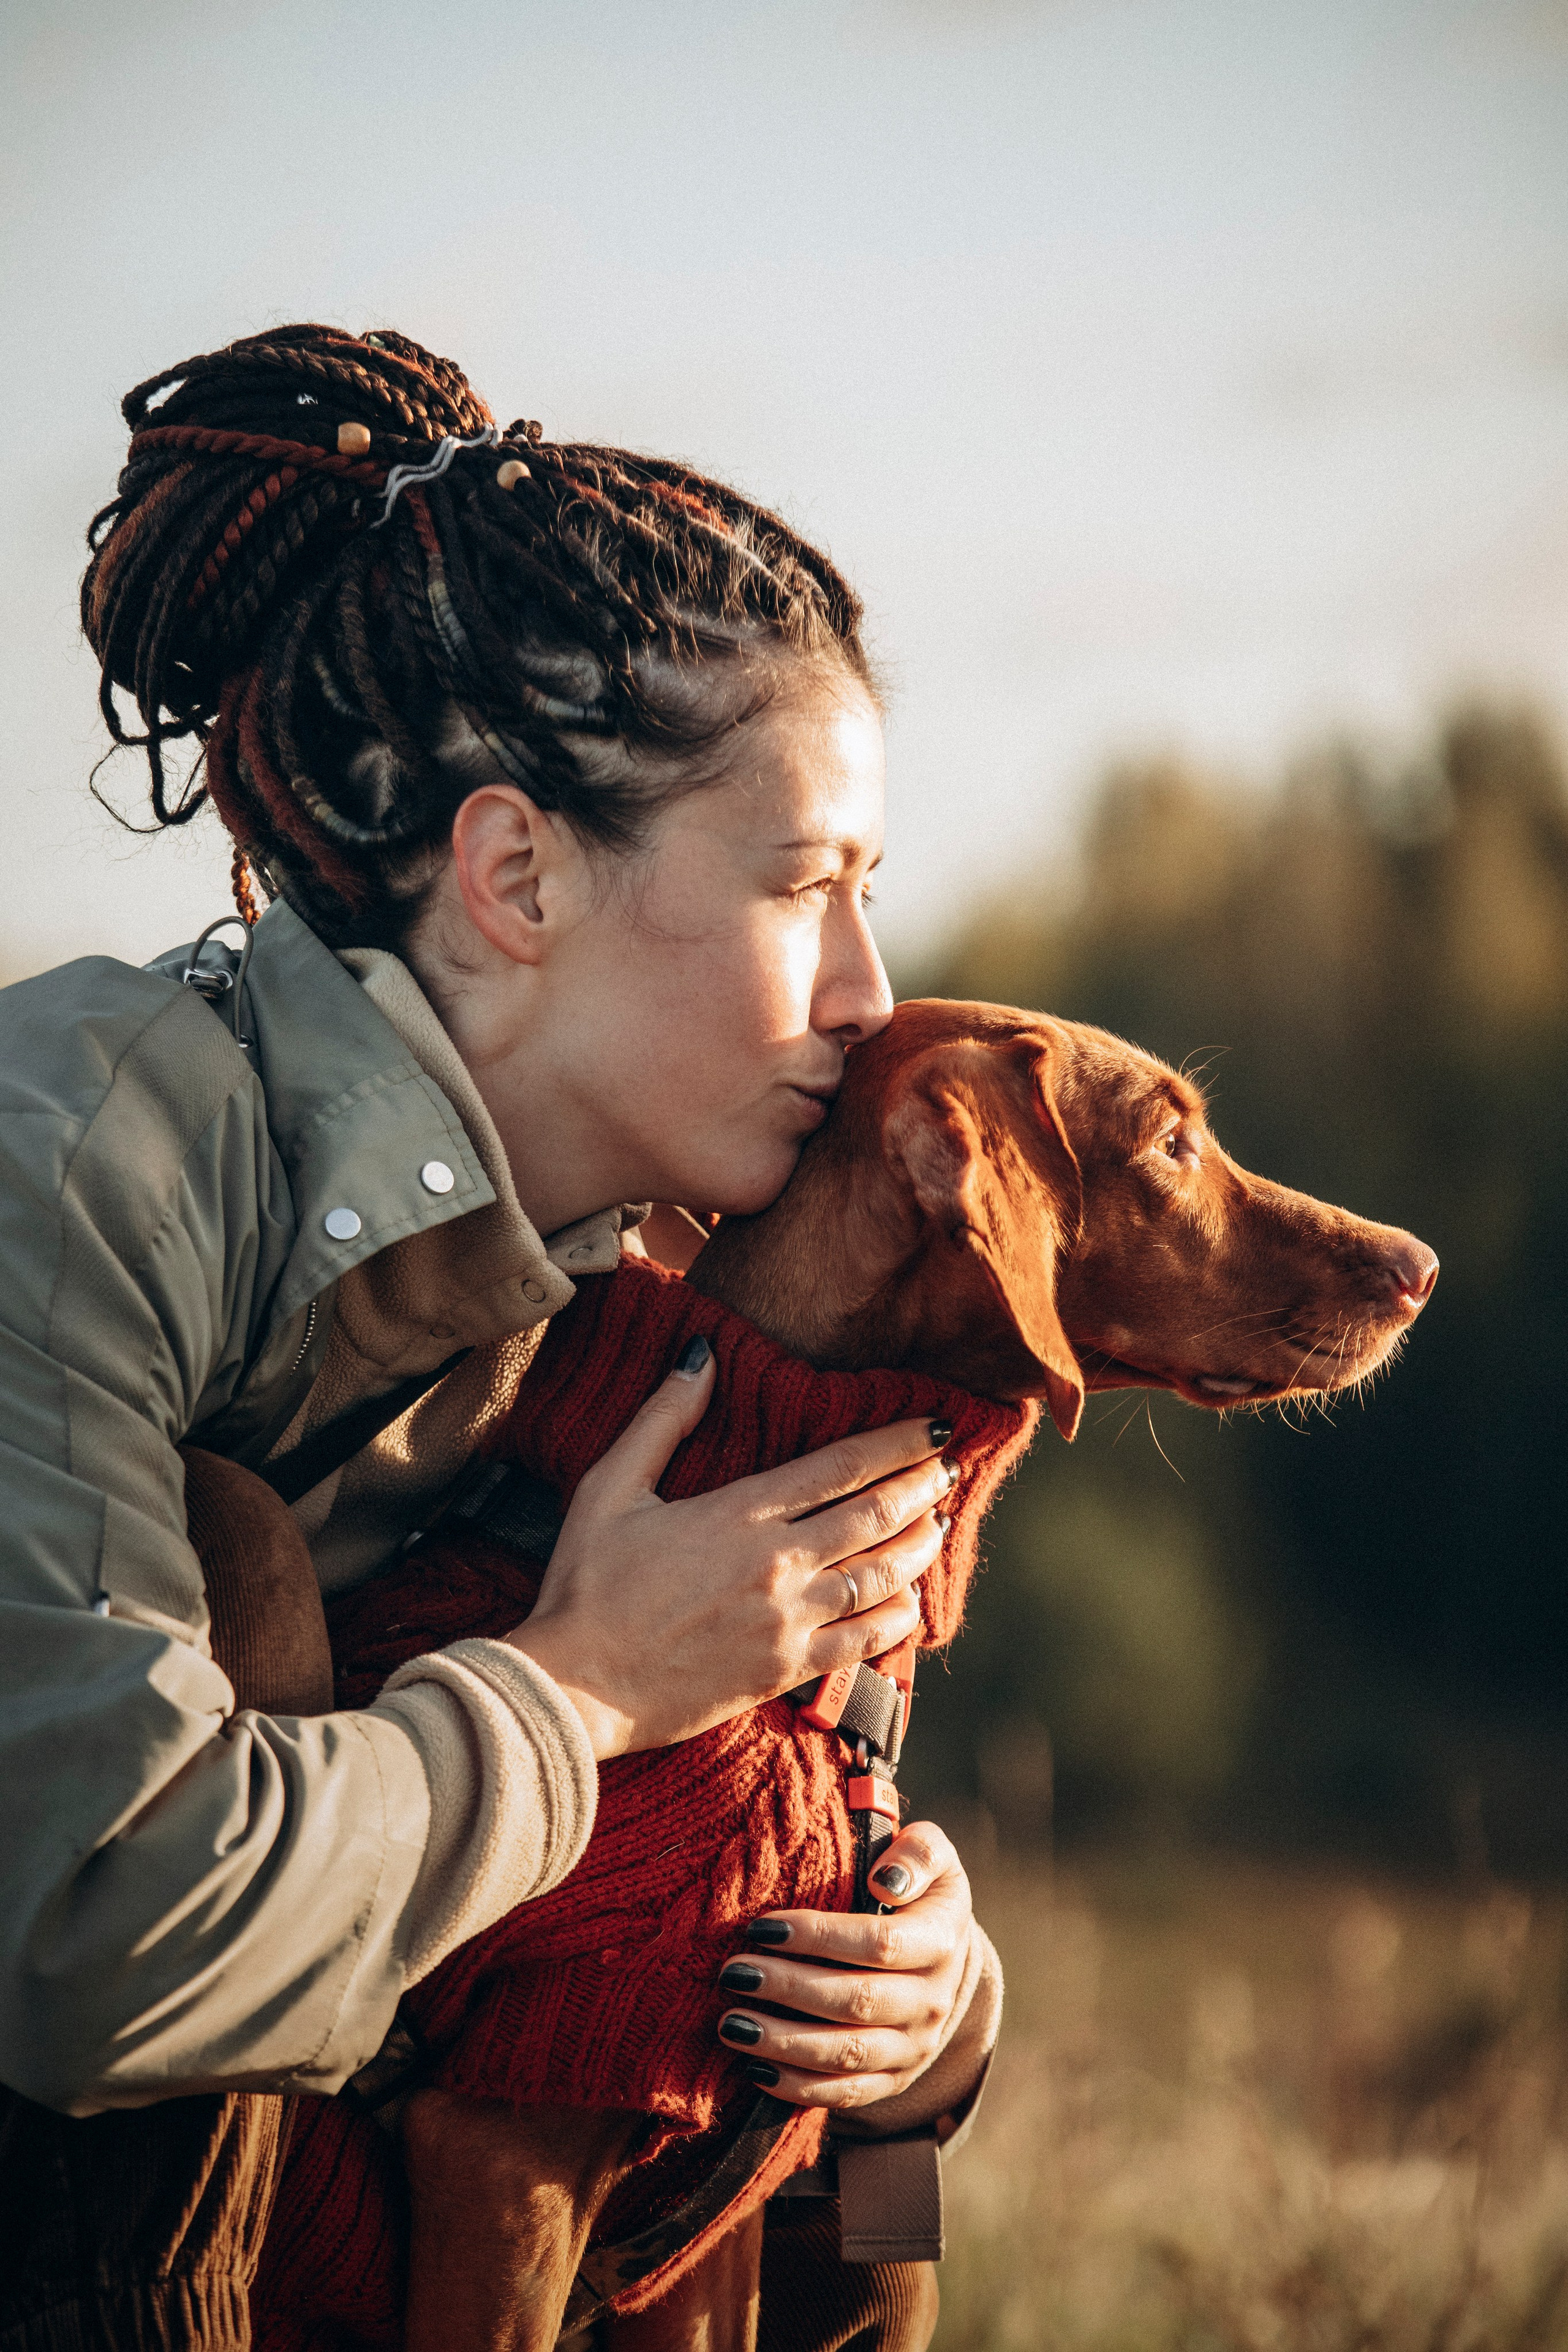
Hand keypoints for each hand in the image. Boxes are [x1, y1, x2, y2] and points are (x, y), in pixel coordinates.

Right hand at [506, 1339, 953, 1758]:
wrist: (573, 1687)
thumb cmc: (584, 1583)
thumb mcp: (610, 1486)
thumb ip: (662, 1419)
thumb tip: (703, 1356)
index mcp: (739, 1513)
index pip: (842, 1466)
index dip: (898, 1443)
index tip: (935, 1426)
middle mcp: (776, 1564)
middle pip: (875, 1515)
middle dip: (923, 1486)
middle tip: (948, 1467)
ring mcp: (786, 1622)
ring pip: (881, 1577)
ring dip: (918, 1546)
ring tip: (939, 1524)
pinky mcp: (783, 1672)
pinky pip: (862, 1643)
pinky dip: (895, 1618)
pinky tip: (908, 1602)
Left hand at [711, 1822, 972, 2109]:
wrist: (945, 1955)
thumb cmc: (918, 1891)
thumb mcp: (930, 1855)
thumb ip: (917, 1854)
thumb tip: (885, 1881)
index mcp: (942, 1940)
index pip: (880, 1942)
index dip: (820, 1936)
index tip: (762, 1926)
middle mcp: (933, 2001)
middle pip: (857, 2001)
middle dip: (789, 1989)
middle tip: (733, 1973)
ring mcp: (915, 2047)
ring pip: (848, 2055)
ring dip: (785, 2043)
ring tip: (731, 2024)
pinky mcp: (894, 2079)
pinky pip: (847, 2093)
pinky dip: (799, 2088)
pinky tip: (755, 2069)